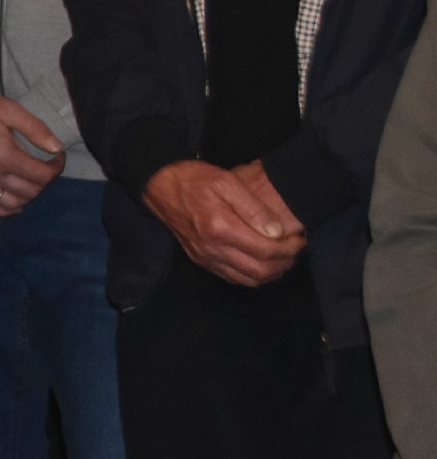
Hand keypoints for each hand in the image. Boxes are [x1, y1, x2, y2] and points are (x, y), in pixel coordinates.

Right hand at [0, 67, 65, 216]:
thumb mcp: (9, 109)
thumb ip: (36, 129)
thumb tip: (57, 148)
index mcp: (5, 157)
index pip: (42, 175)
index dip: (56, 167)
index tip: (58, 158)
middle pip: (29, 192)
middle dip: (43, 182)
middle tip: (44, 169)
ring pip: (9, 204)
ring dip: (26, 198)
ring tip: (29, 185)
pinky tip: (8, 204)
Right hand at [144, 159, 306, 286]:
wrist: (159, 185)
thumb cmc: (193, 179)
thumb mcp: (226, 181)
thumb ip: (254, 207)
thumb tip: (277, 231)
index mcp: (220, 228)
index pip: (266, 250)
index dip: (289, 249)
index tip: (299, 239)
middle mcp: (212, 248)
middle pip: (259, 271)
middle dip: (285, 263)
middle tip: (295, 249)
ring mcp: (204, 256)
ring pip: (247, 280)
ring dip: (270, 274)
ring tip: (282, 257)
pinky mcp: (199, 259)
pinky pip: (231, 278)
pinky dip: (251, 276)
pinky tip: (259, 262)